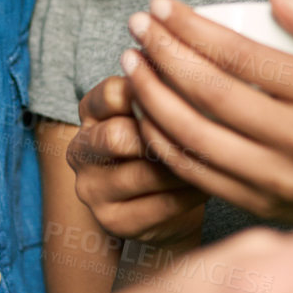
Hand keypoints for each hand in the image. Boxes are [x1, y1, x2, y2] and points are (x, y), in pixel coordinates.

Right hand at [66, 76, 205, 245]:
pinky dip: (191, 193)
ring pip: (145, 173)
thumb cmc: (164, 142)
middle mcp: (80, 150)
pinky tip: (207, 183)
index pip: (115, 93)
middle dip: (164, 135)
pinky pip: (162, 204)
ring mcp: (92, 190)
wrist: (164, 205)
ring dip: (185, 165)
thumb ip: (163, 91)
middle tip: (202, 133)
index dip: (155, 94)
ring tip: (212, 158)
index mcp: (90, 112)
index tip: (187, 98)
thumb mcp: (157, 111)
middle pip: (118, 136)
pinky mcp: (113, 222)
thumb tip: (188, 71)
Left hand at [121, 0, 292, 223]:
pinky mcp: (261, 205)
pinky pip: (196, 171)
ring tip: (133, 65)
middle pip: (211, 93)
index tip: (161, 7)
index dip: (193, 28)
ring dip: (153, 97)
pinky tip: (146, 112)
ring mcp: (281, 180)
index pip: (242, 56)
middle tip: (137, 28)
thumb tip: (278, 2)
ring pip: (195, 135)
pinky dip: (162, 140)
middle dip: (163, 54)